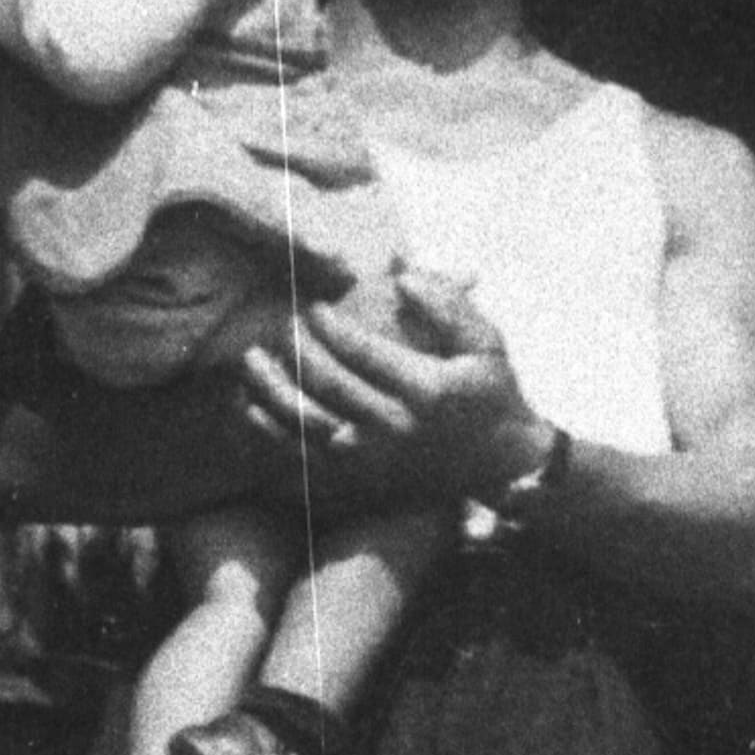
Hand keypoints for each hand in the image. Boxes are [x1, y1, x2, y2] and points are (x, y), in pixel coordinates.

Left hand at [238, 272, 551, 508]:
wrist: (503, 465)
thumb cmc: (492, 395)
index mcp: (425, 389)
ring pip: (307, 424)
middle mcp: (396, 426)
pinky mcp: (363, 480)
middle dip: (297, 350)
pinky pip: (306, 460)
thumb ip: (448, 305)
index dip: (329, 325)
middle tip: (283, 324)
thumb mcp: (486, 343)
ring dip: (272, 390)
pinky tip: (252, 409)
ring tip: (251, 359)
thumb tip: (401, 274)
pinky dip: (274, 435)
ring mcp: (375, 458)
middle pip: (328, 385)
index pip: (361, 351)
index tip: (314, 306)